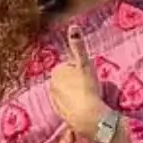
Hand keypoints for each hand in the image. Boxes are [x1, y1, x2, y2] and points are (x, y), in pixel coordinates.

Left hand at [49, 26, 106, 140]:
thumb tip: (73, 26)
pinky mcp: (61, 114)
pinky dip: (76, 106)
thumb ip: (78, 45)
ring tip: (89, 98)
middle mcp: (52, 86)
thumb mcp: (85, 64)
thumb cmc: (88, 88)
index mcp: (56, 72)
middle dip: (78, 82)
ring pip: (69, 93)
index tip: (89, 77)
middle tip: (90, 87)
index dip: (82, 70)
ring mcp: (55, 101)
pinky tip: (85, 108)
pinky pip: (70, 106)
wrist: (89, 116)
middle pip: (69, 80)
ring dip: (78, 94)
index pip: (71, 66)